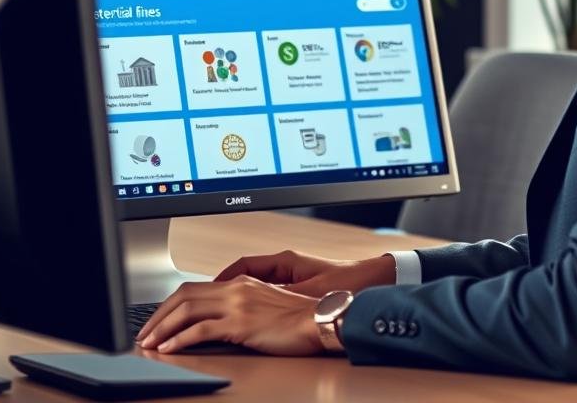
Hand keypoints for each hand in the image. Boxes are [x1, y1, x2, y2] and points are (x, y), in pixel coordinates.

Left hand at [136, 276, 320, 354]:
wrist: (318, 320)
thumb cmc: (296, 318)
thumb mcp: (264, 304)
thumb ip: (240, 305)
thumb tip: (218, 320)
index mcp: (239, 282)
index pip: (193, 288)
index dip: (170, 304)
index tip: (157, 320)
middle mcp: (235, 288)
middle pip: (184, 295)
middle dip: (158, 315)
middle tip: (144, 333)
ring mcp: (237, 304)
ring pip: (187, 310)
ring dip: (163, 328)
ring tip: (150, 343)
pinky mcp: (240, 323)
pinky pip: (201, 329)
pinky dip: (180, 340)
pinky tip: (170, 350)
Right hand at [214, 249, 395, 296]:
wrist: (371, 282)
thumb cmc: (346, 283)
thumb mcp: (310, 292)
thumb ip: (282, 297)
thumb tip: (255, 305)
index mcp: (285, 261)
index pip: (243, 264)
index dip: (222, 278)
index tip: (208, 291)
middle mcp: (285, 265)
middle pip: (244, 274)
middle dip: (224, 288)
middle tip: (204, 303)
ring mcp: (291, 275)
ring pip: (254, 284)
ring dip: (238, 296)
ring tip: (220, 311)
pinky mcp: (298, 287)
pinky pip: (268, 292)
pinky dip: (255, 302)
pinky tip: (248, 316)